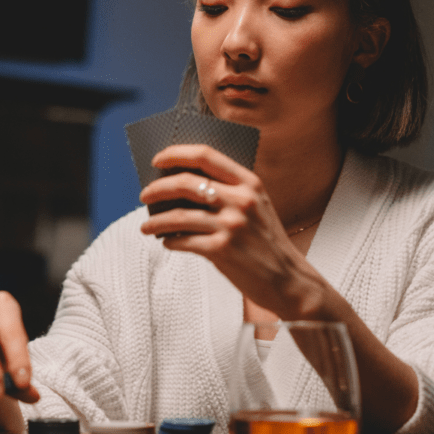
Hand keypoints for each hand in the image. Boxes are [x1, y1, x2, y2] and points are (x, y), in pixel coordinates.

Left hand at [138, 144, 324, 317]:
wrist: (288, 279)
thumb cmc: (267, 242)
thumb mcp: (257, 206)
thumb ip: (229, 191)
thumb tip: (181, 185)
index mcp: (249, 183)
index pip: (205, 156)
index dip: (177, 154)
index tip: (159, 160)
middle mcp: (241, 200)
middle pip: (186, 183)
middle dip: (158, 188)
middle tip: (145, 195)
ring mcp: (231, 225)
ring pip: (179, 215)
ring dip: (156, 220)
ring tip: (146, 225)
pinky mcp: (222, 250)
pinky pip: (183, 241)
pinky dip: (170, 241)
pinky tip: (167, 242)